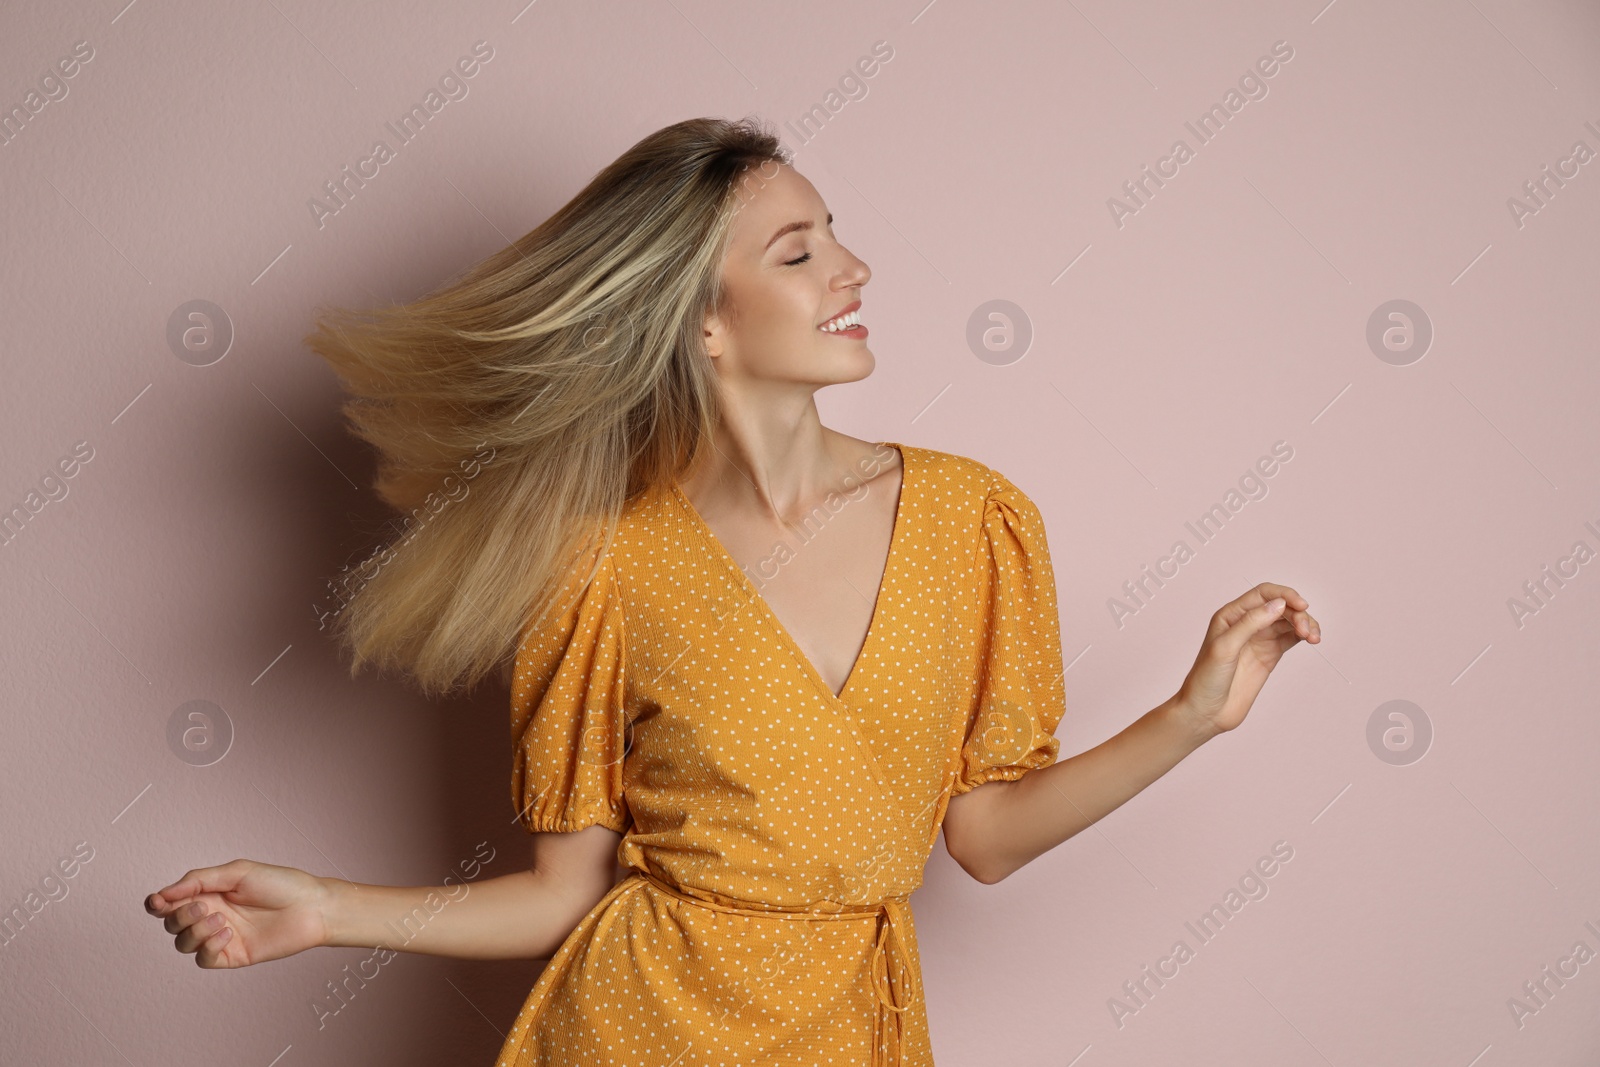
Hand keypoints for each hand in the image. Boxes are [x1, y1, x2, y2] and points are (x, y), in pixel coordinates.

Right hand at [145, 859, 330, 968]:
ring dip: (195, 932)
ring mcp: (220, 937)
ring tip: (221, 920)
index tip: (157, 902)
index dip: (157, 904)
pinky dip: (208, 947)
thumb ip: (199, 880)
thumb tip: (164, 893)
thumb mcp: (237, 872)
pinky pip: (204, 959)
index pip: (170, 902)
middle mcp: (211, 915)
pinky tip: (228, 933)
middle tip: (203, 907)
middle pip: (172, 924)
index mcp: (209, 893)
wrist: (310, 907)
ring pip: (183, 943)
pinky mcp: (232, 955)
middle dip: (180, 916)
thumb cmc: (280, 883)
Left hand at [1174, 583, 1319, 737]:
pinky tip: (1311, 639)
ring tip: (1313, 637)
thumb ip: (1251, 623)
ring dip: (1305, 623)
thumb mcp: (1225, 647)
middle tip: (1306, 631)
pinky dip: (1303, 635)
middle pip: (1280, 606)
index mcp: (1231, 615)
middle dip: (1297, 613)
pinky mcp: (1269, 655)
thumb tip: (1278, 604)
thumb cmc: (1206, 678)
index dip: (1285, 594)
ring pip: (1289, 621)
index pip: (1263, 594)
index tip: (1302, 605)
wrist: (1206, 711)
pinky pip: (1291, 637)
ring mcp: (1259, 639)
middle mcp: (1246, 623)